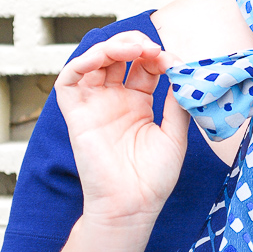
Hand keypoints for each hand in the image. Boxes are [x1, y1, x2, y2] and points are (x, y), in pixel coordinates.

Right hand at [55, 31, 189, 236]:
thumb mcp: (175, 135)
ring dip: (112, 47)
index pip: (144, 67)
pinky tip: (103, 58)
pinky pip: (69, 79)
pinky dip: (82, 61)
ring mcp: (95, 105)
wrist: (132, 205)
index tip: (173, 61)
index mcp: (138, 105)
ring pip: (94, 61)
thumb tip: (183, 73)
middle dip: (135, 45)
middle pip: (119, 57)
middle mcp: (115, 101)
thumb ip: (176, 104)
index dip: (157, 57)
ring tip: (134, 49)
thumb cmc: (154, 178)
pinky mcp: (76, 114)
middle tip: (152, 49)